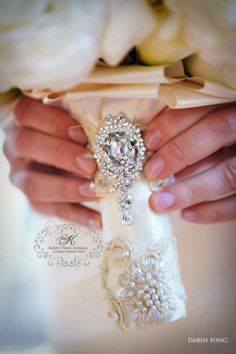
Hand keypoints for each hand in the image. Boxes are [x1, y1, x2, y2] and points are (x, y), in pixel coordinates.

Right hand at [3, 96, 100, 229]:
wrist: (62, 158)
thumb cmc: (74, 134)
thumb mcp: (77, 123)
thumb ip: (84, 124)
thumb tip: (109, 138)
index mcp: (25, 120)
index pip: (28, 113)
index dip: (55, 123)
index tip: (82, 133)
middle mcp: (16, 146)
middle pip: (27, 145)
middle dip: (61, 154)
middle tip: (90, 165)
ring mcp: (21, 175)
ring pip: (33, 184)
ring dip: (67, 189)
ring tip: (96, 192)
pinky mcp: (34, 200)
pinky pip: (50, 210)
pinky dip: (77, 215)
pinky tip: (98, 219)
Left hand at [143, 104, 235, 222]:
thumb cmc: (226, 142)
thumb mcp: (218, 128)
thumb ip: (197, 131)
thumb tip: (156, 149)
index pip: (209, 108)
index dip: (177, 122)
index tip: (148, 140)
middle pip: (219, 131)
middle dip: (181, 151)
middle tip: (151, 171)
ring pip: (228, 173)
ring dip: (191, 189)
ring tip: (160, 202)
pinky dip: (214, 211)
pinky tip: (187, 215)